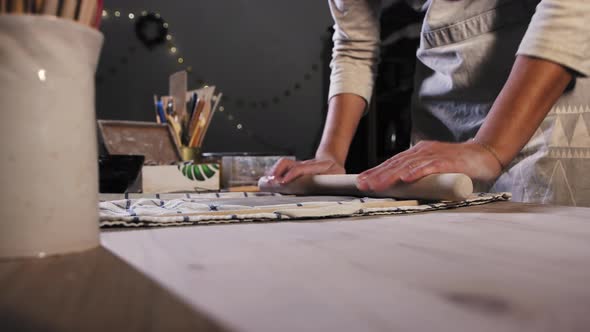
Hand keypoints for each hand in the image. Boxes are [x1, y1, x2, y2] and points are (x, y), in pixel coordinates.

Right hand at [266, 157, 345, 183]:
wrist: (332, 160)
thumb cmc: (335, 171)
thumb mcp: (338, 176)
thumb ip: (334, 182)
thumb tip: (332, 188)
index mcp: (315, 167)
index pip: (300, 169)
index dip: (290, 175)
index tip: (283, 183)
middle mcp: (304, 165)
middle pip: (287, 163)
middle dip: (277, 172)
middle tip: (270, 183)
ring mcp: (298, 165)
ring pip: (283, 164)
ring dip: (273, 172)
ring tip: (266, 182)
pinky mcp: (294, 168)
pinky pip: (282, 168)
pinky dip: (274, 173)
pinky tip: (268, 181)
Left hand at [356, 140, 502, 191]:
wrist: (486, 153)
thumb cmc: (459, 165)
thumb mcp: (434, 170)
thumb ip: (421, 177)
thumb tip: (403, 190)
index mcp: (418, 153)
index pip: (393, 163)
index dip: (376, 172)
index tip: (361, 182)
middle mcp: (423, 151)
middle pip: (395, 164)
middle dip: (377, 175)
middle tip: (362, 185)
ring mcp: (435, 155)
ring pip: (408, 165)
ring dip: (391, 176)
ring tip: (377, 184)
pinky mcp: (448, 161)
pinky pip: (430, 166)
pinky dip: (417, 172)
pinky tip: (406, 178)